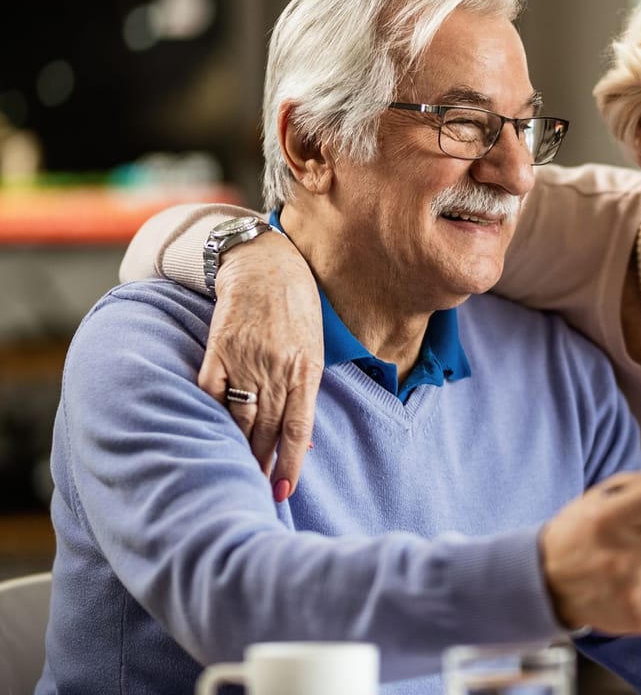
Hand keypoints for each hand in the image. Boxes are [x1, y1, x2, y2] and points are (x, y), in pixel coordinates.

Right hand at [197, 231, 322, 500]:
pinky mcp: (219, 350)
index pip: (298, 429)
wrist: (265, 265)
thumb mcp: (314, 350)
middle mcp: (276, 368)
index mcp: (306, 371)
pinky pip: (210, 392)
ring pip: (239, 417)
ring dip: (238, 448)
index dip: (291, 463)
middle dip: (262, 464)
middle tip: (255, 490)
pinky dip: (211, 417)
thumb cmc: (297, 311)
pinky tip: (210, 436)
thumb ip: (306, 393)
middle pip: (267, 429)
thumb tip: (307, 443)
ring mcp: (246, 359)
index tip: (283, 492)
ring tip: (236, 472)